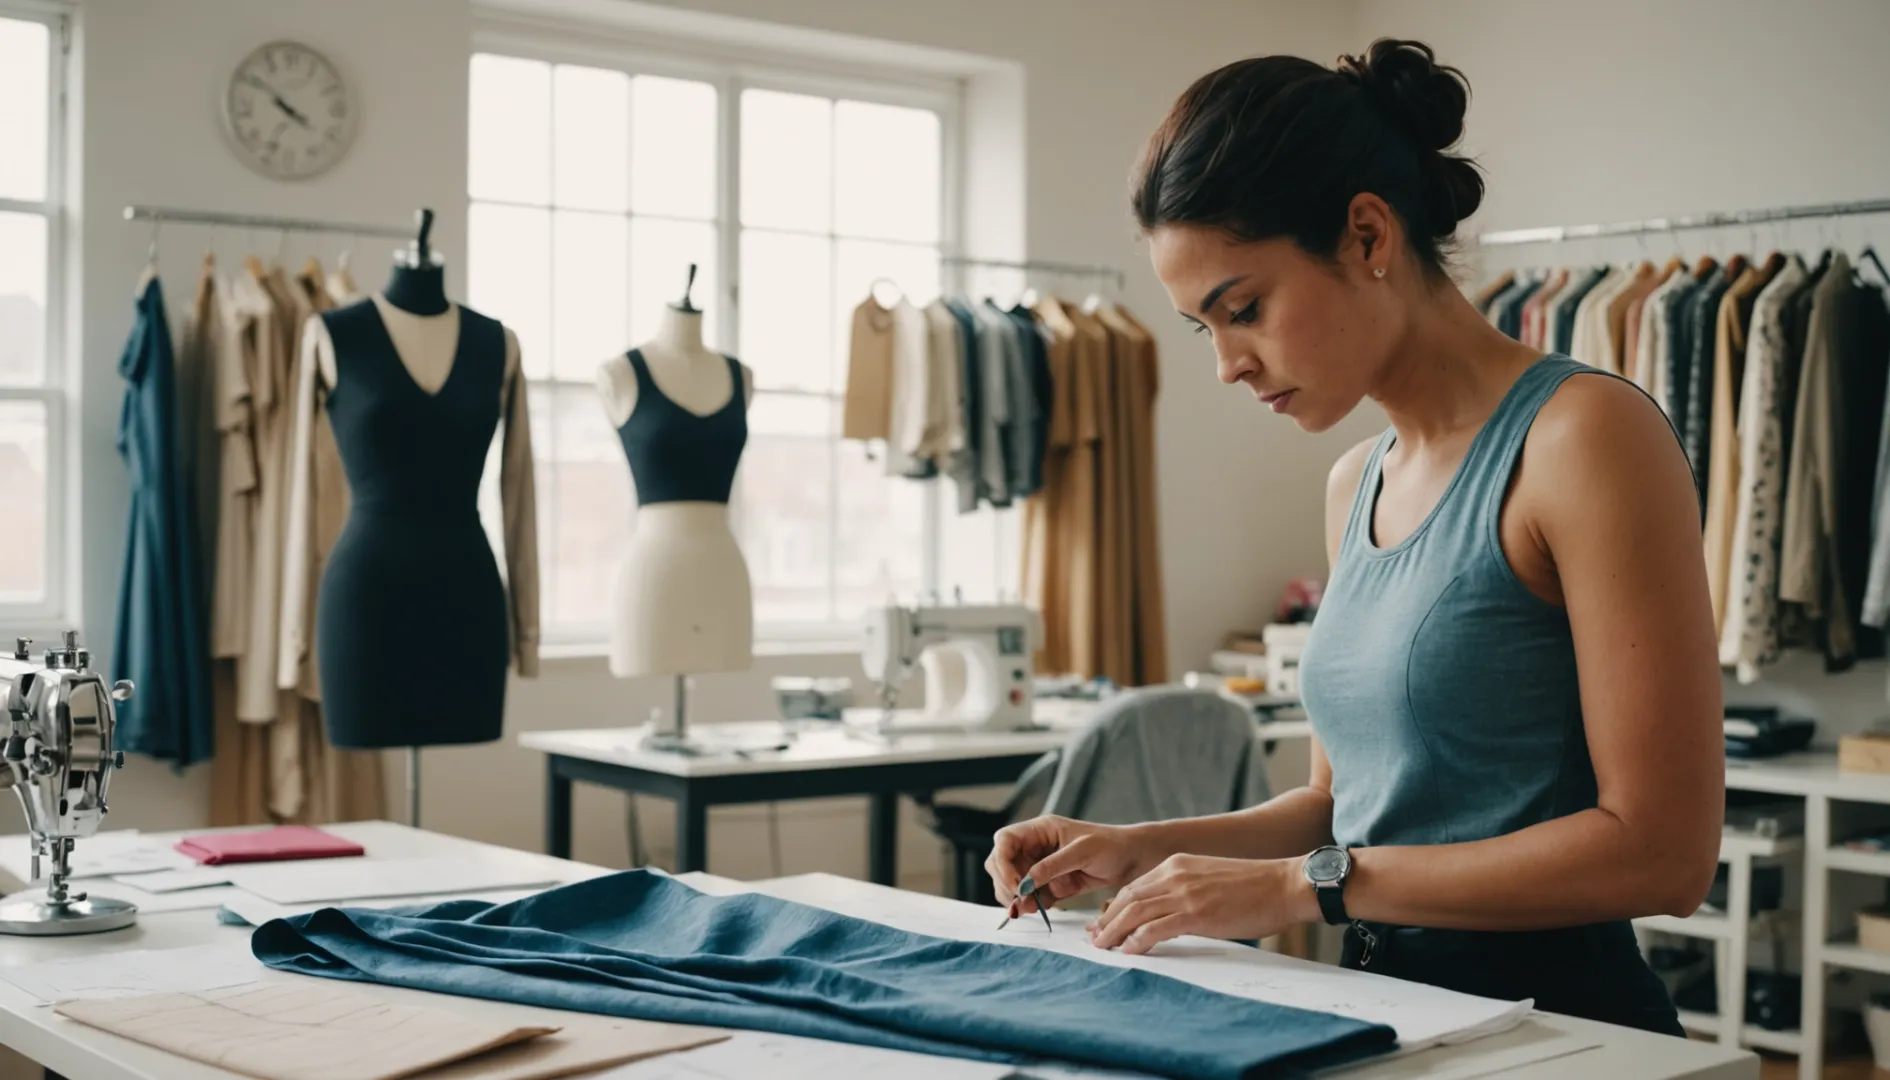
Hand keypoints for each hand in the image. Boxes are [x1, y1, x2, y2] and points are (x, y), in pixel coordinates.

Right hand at [986, 815, 1167, 913]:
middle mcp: (1035, 847)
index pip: (1005, 840)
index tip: (1014, 883)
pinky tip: (1036, 910)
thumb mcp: (1082, 851)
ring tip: (1028, 909)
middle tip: (1018, 900)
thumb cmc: (1111, 846)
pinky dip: (1029, 905)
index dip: (1002, 861)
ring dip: (1014, 897)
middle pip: (1001, 863)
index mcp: (1039, 830)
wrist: (1133, 860)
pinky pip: (1029, 897)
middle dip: (1005, 882)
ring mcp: (1040, 867)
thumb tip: (1025, 883)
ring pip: (1011, 883)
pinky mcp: (1049, 885)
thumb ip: (1052, 866)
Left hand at [1085, 854, 1317, 955]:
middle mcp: (1175, 874)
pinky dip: (1136, 941)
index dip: (1115, 906)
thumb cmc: (1255, 888)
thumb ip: (1185, 892)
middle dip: (1107, 920)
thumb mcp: (1210, 880)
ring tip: (1101, 949)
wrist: (1285, 884)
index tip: (1103, 922)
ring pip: (1135, 913)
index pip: (1135, 886)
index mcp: (1177, 864)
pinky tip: (1128, 952)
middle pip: (1128, 898)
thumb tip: (1167, 917)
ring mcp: (1184, 893)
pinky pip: (1154, 929)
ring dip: (1114, 932)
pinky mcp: (1195, 913)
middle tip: (1093, 938)